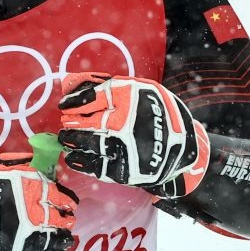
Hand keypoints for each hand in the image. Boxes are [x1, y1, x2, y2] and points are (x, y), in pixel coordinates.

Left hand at [58, 73, 209, 197]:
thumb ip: (108, 84)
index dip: (74, 101)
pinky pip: (96, 165)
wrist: (185, 147)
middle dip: (72, 121)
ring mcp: (125, 146)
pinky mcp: (125, 168)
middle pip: (88, 120)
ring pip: (89, 142)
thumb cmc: (158, 114)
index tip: (65, 104)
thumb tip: (70, 82)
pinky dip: (81, 161)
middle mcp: (126, 120)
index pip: (92, 96)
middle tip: (66, 122)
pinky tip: (72, 157)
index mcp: (130, 97)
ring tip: (65, 138)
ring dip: (72, 140)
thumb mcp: (142, 90)